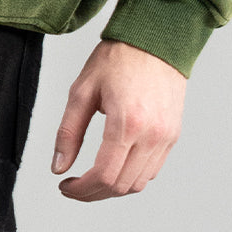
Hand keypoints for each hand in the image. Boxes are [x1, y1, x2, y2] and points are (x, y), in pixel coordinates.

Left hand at [50, 38, 185, 199]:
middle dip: (93, 192)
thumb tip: (58, 166)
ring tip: (92, 177)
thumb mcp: (83, 90)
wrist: (155, 38)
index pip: (103, 176)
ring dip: (113, 188)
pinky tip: (115, 164)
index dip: (81, 190)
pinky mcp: (173, 136)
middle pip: (120, 186)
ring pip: (138, 184)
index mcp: (127, 122)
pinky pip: (152, 170)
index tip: (65, 185)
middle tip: (74, 185)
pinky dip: (131, 176)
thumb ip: (68, 131)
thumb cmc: (118, 58)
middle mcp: (151, 135)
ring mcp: (166, 137)